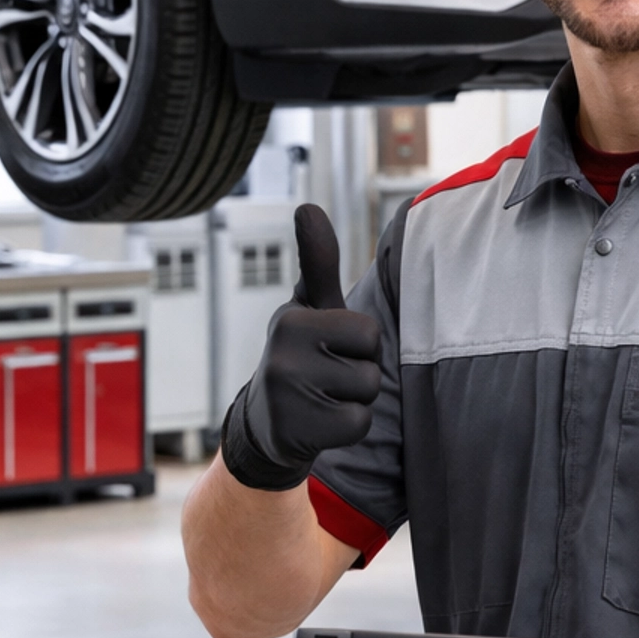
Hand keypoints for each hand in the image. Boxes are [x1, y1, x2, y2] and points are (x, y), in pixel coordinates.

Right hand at [220, 204, 382, 491]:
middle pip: (371, 366)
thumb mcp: (309, 309)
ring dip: (353, 401)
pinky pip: (358, 425)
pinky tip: (320, 421)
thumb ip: (318, 262)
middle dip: (359, 373)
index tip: (331, 349)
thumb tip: (308, 206)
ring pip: (366, 396)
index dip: (360, 344)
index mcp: (291, 319)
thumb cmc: (301, 355)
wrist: (267, 424)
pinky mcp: (297, 431)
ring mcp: (288, 395)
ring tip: (322, 398)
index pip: (368, 332)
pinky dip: (347, 427)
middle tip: (327, 376)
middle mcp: (283, 354)